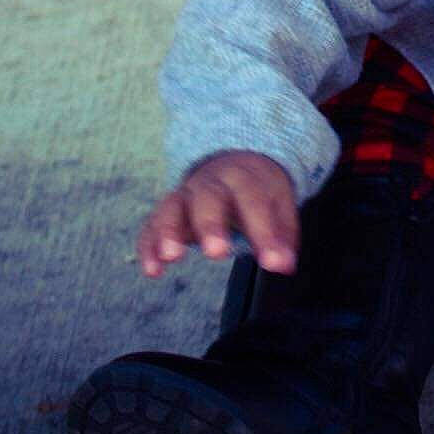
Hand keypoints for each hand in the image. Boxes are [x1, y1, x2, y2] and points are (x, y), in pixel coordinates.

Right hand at [136, 149, 298, 278]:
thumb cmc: (259, 191)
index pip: (254, 201)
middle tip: (217, 253)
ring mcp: (185, 197)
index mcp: (243, 178)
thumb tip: (285, 265)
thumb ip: (283, 235)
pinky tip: (153, 270)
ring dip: (169, 231)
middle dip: (210, 225)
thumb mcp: (279, 204)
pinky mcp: (167, 213)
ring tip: (171, 257)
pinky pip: (152, 226)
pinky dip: (149, 246)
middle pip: (207, 199)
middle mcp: (210, 184)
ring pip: (172, 208)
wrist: (235, 163)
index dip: (264, 232)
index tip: (273, 262)